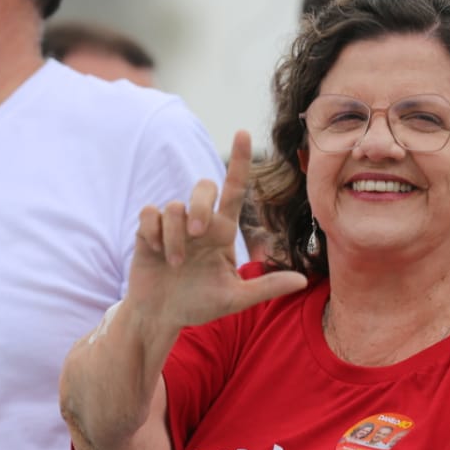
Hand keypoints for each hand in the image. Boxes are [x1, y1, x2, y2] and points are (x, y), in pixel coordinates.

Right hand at [126, 130, 306, 330]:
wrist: (161, 316)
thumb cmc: (198, 305)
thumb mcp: (234, 299)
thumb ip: (266, 287)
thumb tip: (301, 281)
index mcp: (222, 232)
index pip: (233, 189)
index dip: (238, 160)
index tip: (243, 132)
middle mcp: (199, 222)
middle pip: (203, 187)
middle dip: (200, 207)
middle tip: (199, 235)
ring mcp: (173, 225)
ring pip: (174, 207)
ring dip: (175, 238)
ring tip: (175, 263)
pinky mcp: (147, 230)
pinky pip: (150, 214)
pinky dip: (154, 235)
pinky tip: (156, 253)